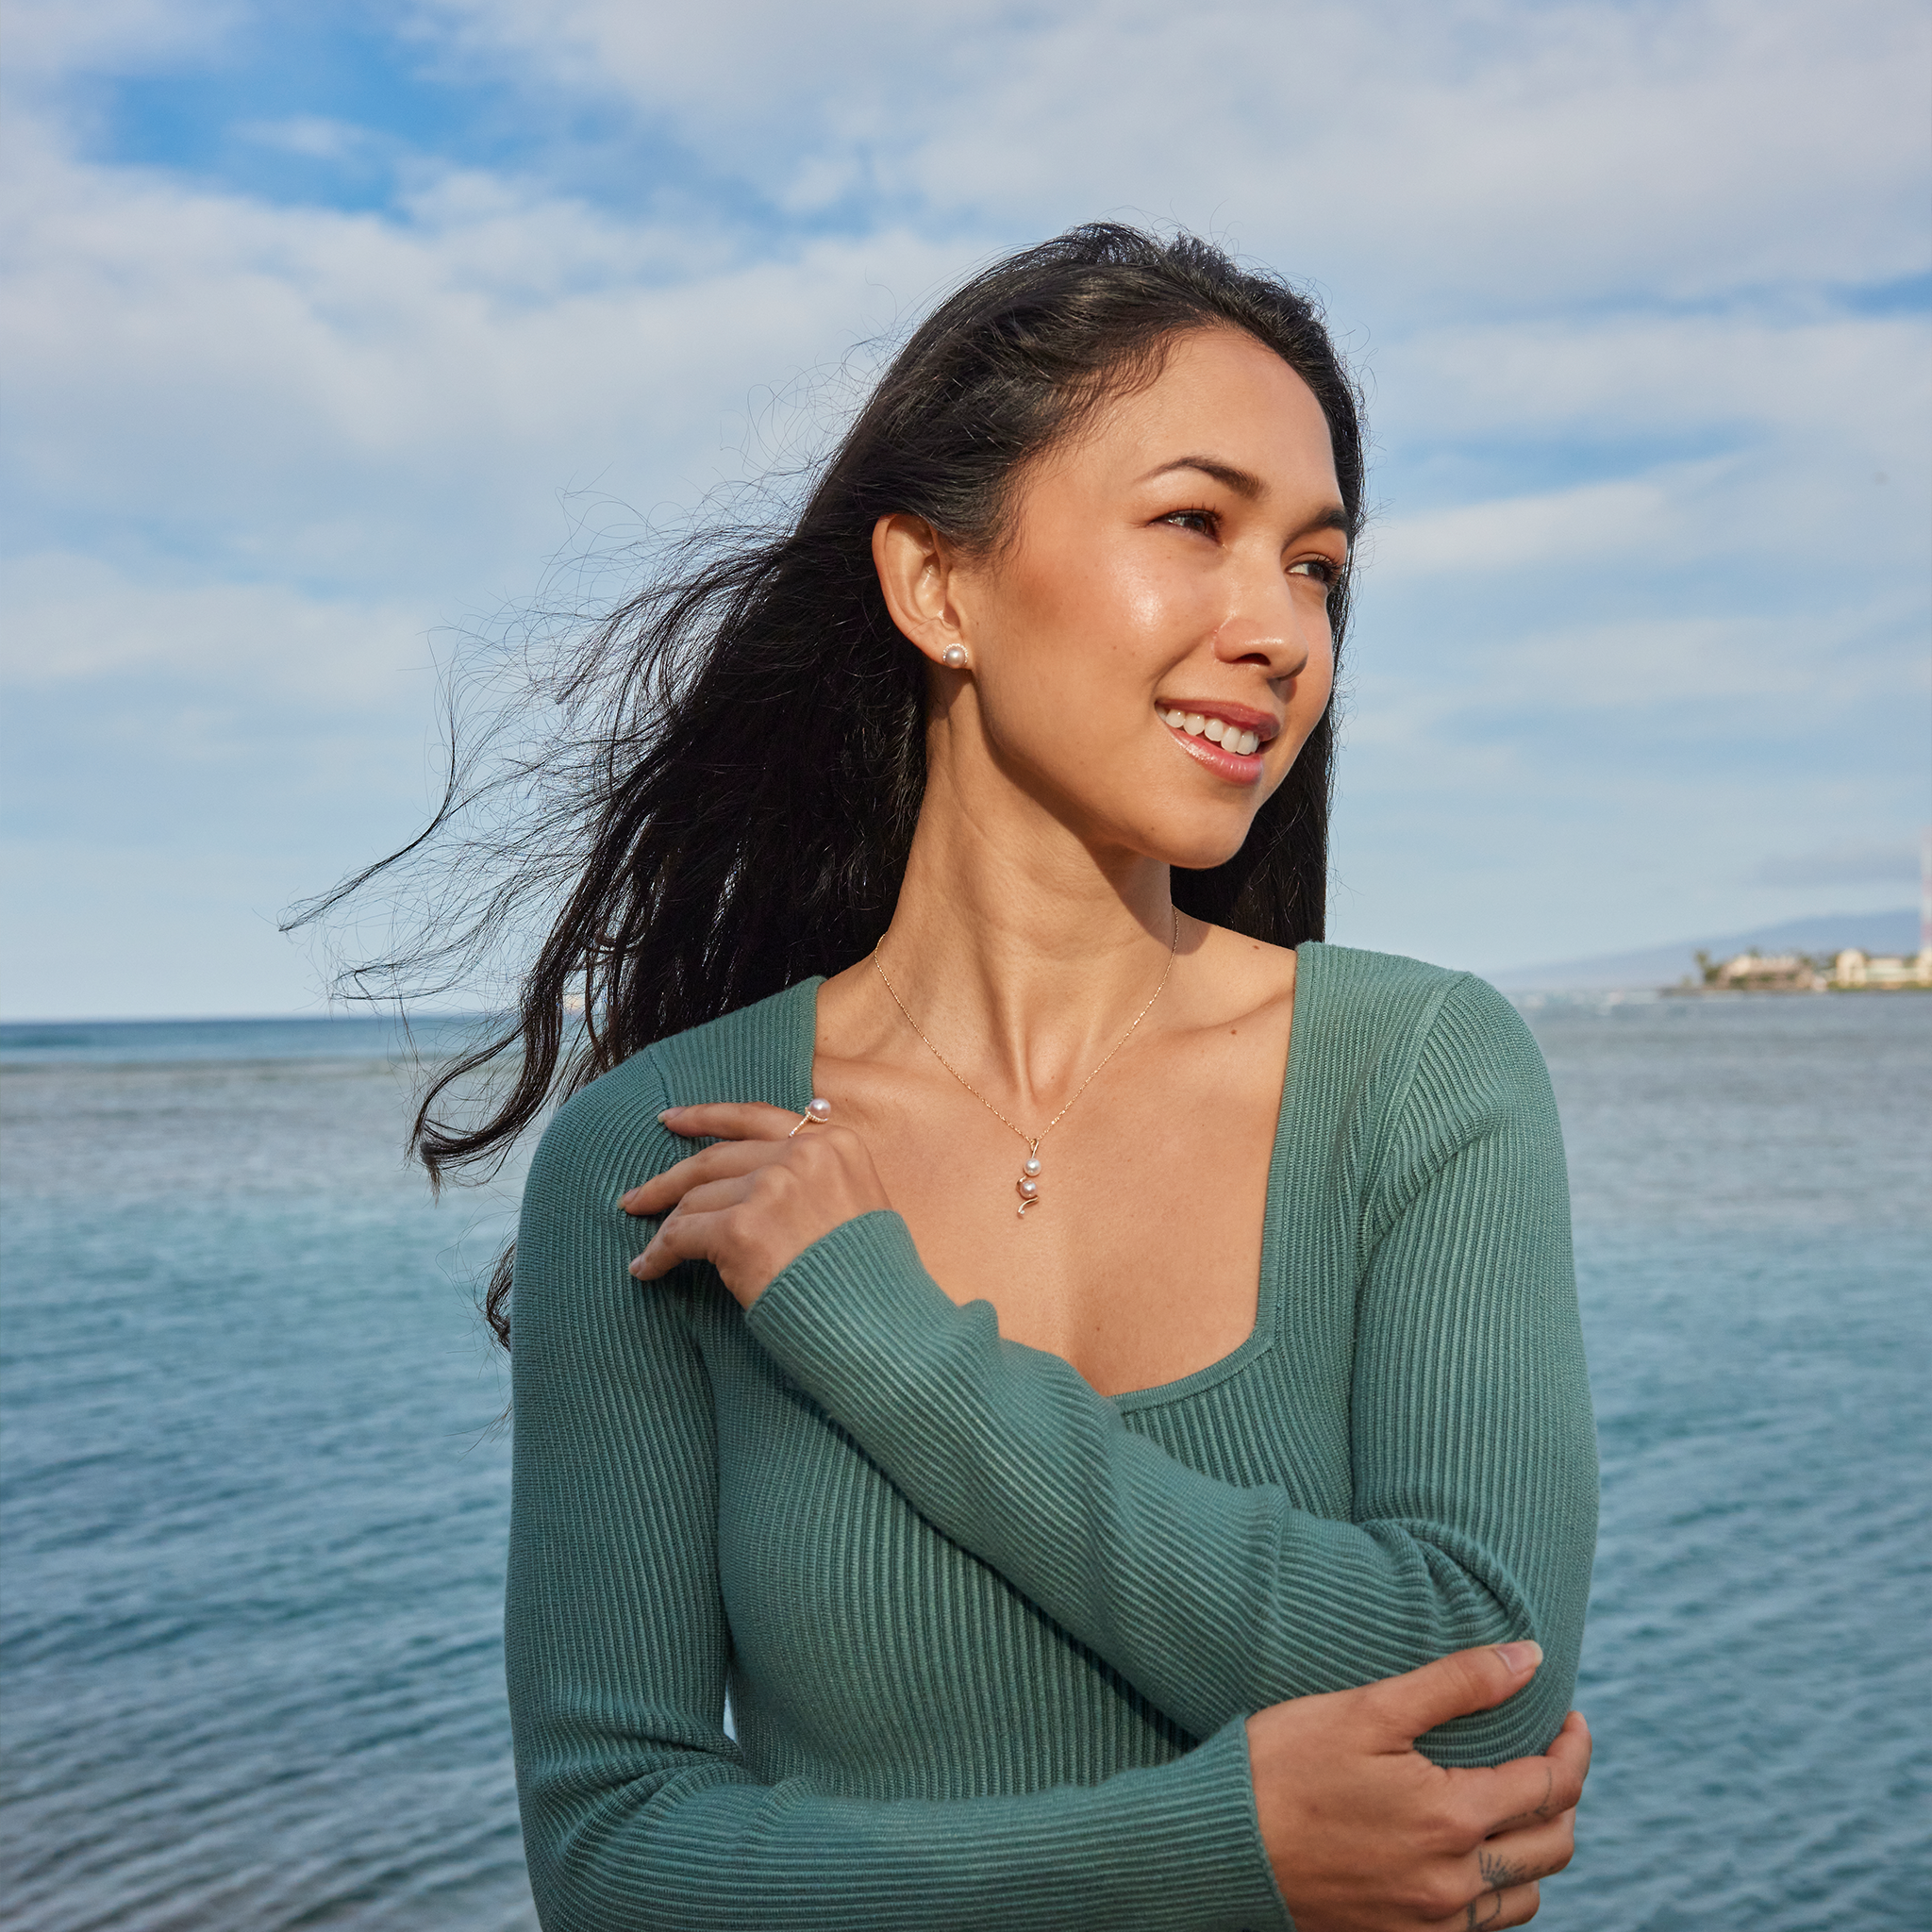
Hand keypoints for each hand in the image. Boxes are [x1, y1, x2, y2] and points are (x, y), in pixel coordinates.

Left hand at [621, 1102, 891, 1307]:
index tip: (671, 1120)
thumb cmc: (874, 1280)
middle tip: (636, 1197)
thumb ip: (818, 1179)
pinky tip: (647, 1269)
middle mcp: (800, 1155)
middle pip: (715, 1158)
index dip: (707, 1117)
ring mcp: (769, 1188)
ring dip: (666, 1227)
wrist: (880, 1322)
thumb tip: (762, 1181)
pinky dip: (659, 1254)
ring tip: (647, 1249)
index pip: (755, 1117)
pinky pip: (682, 1236)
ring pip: (695, 1199)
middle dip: (669, 1179)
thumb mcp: (863, 1205)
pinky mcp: (741, 1228)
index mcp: (832, 1143)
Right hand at [1247, 1642, 1588, 1930]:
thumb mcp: (1369, 1709)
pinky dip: (1497, 1890)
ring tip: (1516, 1802)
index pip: (1551, 1785)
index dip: (1572, 1746)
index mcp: (1451, 1819)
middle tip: (1550, 1752)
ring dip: (1536, 1848)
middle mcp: (1453, 1884)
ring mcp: (1430, 1924)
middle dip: (1566, 1794)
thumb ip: (1458, 1683)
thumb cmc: (1285, 1764)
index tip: (1569, 1715)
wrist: (1218, 1845)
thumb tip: (1531, 1658)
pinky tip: (1473, 1852)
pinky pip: (1484, 1928)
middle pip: (1553, 1845)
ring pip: (1525, 1896)